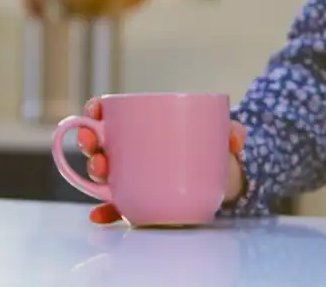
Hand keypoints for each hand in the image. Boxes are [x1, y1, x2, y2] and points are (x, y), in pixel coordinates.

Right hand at [77, 97, 247, 223]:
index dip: (96, 111)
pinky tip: (99, 215)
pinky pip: (117, 207)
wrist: (221, 178)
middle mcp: (131, 151)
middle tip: (94, 143)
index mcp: (143, 127)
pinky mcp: (138, 200)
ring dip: (96, 172)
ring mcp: (132, 176)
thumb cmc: (212, 148)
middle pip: (101, 144)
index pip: (111, 115)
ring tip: (103, 169)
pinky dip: (106, 211)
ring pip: (105, 174)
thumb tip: (235, 140)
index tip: (96, 111)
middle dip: (90, 142)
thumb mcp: (223, 134)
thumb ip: (233, 131)